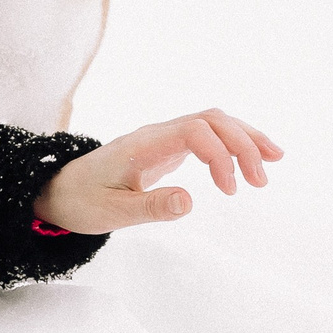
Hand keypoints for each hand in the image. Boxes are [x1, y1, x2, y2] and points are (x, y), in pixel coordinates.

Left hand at [34, 110, 282, 233]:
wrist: (58, 191)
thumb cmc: (82, 202)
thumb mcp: (112, 212)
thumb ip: (150, 207)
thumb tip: (190, 202)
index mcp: (142, 145)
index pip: (195, 131)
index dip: (220, 155)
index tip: (230, 191)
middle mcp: (156, 134)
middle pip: (211, 119)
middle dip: (243, 143)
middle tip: (261, 181)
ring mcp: (162, 137)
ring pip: (212, 122)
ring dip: (244, 138)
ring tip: (275, 160)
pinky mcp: (167, 147)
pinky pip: (207, 134)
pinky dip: (232, 142)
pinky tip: (251, 159)